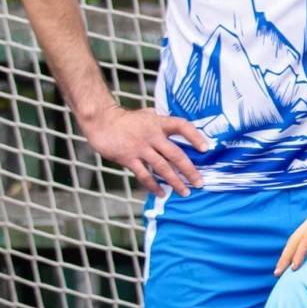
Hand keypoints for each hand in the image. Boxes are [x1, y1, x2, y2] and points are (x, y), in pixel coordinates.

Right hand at [82, 103, 208, 196]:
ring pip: (162, 167)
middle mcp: (152, 135)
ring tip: (185, 192)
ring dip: (175, 181)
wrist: (101, 121)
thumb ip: (161, 122)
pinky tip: (161, 193)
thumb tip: (178, 127)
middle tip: (199, 183)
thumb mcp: (146, 115)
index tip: (205, 149)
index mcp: (158, 123)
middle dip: (189, 170)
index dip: (195, 136)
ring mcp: (140, 147)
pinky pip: (144, 175)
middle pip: (176, 154)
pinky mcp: (128, 158)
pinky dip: (154, 185)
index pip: (182, 126)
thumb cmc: (125, 119)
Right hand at [276, 179, 306, 271]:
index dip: (300, 253)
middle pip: (296, 237)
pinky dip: (298, 248)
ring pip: (298, 237)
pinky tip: (295, 259)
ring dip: (289, 253)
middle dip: (286, 255)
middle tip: (277, 273)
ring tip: (281, 269)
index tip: (295, 269)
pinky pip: (305, 237)